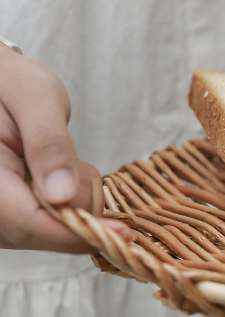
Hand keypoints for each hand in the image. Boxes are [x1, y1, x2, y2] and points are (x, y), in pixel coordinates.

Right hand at [0, 46, 132, 251]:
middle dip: (80, 204)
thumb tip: (62, 196)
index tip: (121, 233)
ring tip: (61, 159)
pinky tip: (59, 173)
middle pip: (45, 232)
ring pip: (55, 231)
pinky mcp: (12, 217)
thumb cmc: (10, 83)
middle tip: (74, 160)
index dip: (76, 234)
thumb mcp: (35, 97)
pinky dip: (72, 201)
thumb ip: (49, 142)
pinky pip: (54, 224)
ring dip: (79, 199)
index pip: (29, 223)